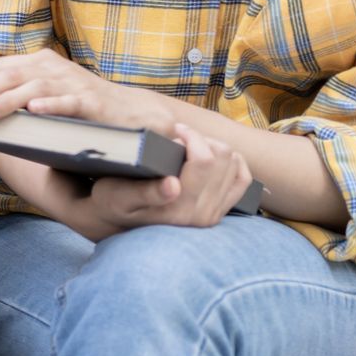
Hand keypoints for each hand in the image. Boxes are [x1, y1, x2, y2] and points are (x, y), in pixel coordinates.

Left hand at [0, 49, 173, 134]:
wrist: (129, 112)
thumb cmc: (77, 109)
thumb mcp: (41, 97)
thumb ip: (13, 98)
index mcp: (35, 63)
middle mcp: (50, 67)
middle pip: (6, 75)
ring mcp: (71, 82)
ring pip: (32, 87)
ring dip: (6, 100)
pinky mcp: (90, 101)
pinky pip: (67, 101)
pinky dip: (50, 105)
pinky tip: (34, 111)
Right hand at [86, 124, 252, 230]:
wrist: (116, 223)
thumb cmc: (113, 202)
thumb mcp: (120, 196)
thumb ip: (147, 193)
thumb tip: (173, 186)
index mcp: (178, 209)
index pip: (204, 160)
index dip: (191, 137)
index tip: (173, 132)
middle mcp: (200, 215)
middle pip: (222, 157)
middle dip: (203, 139)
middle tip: (179, 137)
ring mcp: (212, 215)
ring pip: (233, 163)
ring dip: (214, 147)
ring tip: (190, 147)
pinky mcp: (219, 212)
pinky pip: (242, 179)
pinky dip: (233, 162)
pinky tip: (213, 157)